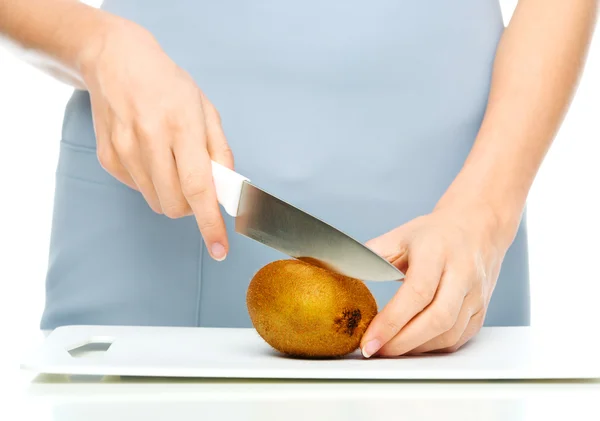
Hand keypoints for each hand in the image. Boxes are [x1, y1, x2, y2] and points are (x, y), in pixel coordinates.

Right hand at [80, 20, 231, 259]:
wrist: (116, 62)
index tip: (220, 249)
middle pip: (176, 204)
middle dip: (193, 207)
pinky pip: (138, 190)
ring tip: (171, 162)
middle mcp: (149, 139)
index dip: (210, 223)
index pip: (198, 187)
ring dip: (173, 195)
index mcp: (181, 126)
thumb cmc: (169, 86)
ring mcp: (124, 150)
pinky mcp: (107, 157)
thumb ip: (220, 153)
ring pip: (157, 202)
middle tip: (196, 183)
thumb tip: (227, 191)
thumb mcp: (206, 111)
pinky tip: (150, 155)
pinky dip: (152, 183)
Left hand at [360, 203, 514, 357]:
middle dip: (402, 342)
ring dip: (416, 348)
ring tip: (389, 349)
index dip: (392, 321)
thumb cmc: (435, 233)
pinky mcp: (482, 309)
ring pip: (449, 333)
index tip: (369, 340)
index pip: (417, 292)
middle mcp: (462, 272)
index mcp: (437, 250)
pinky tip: (413, 345)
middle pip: (437, 318)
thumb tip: (339, 271)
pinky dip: (433, 347)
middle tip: (375, 351)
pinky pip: (459, 338)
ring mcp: (476, 293)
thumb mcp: (400, 235)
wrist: (478, 226)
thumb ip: (372, 255)